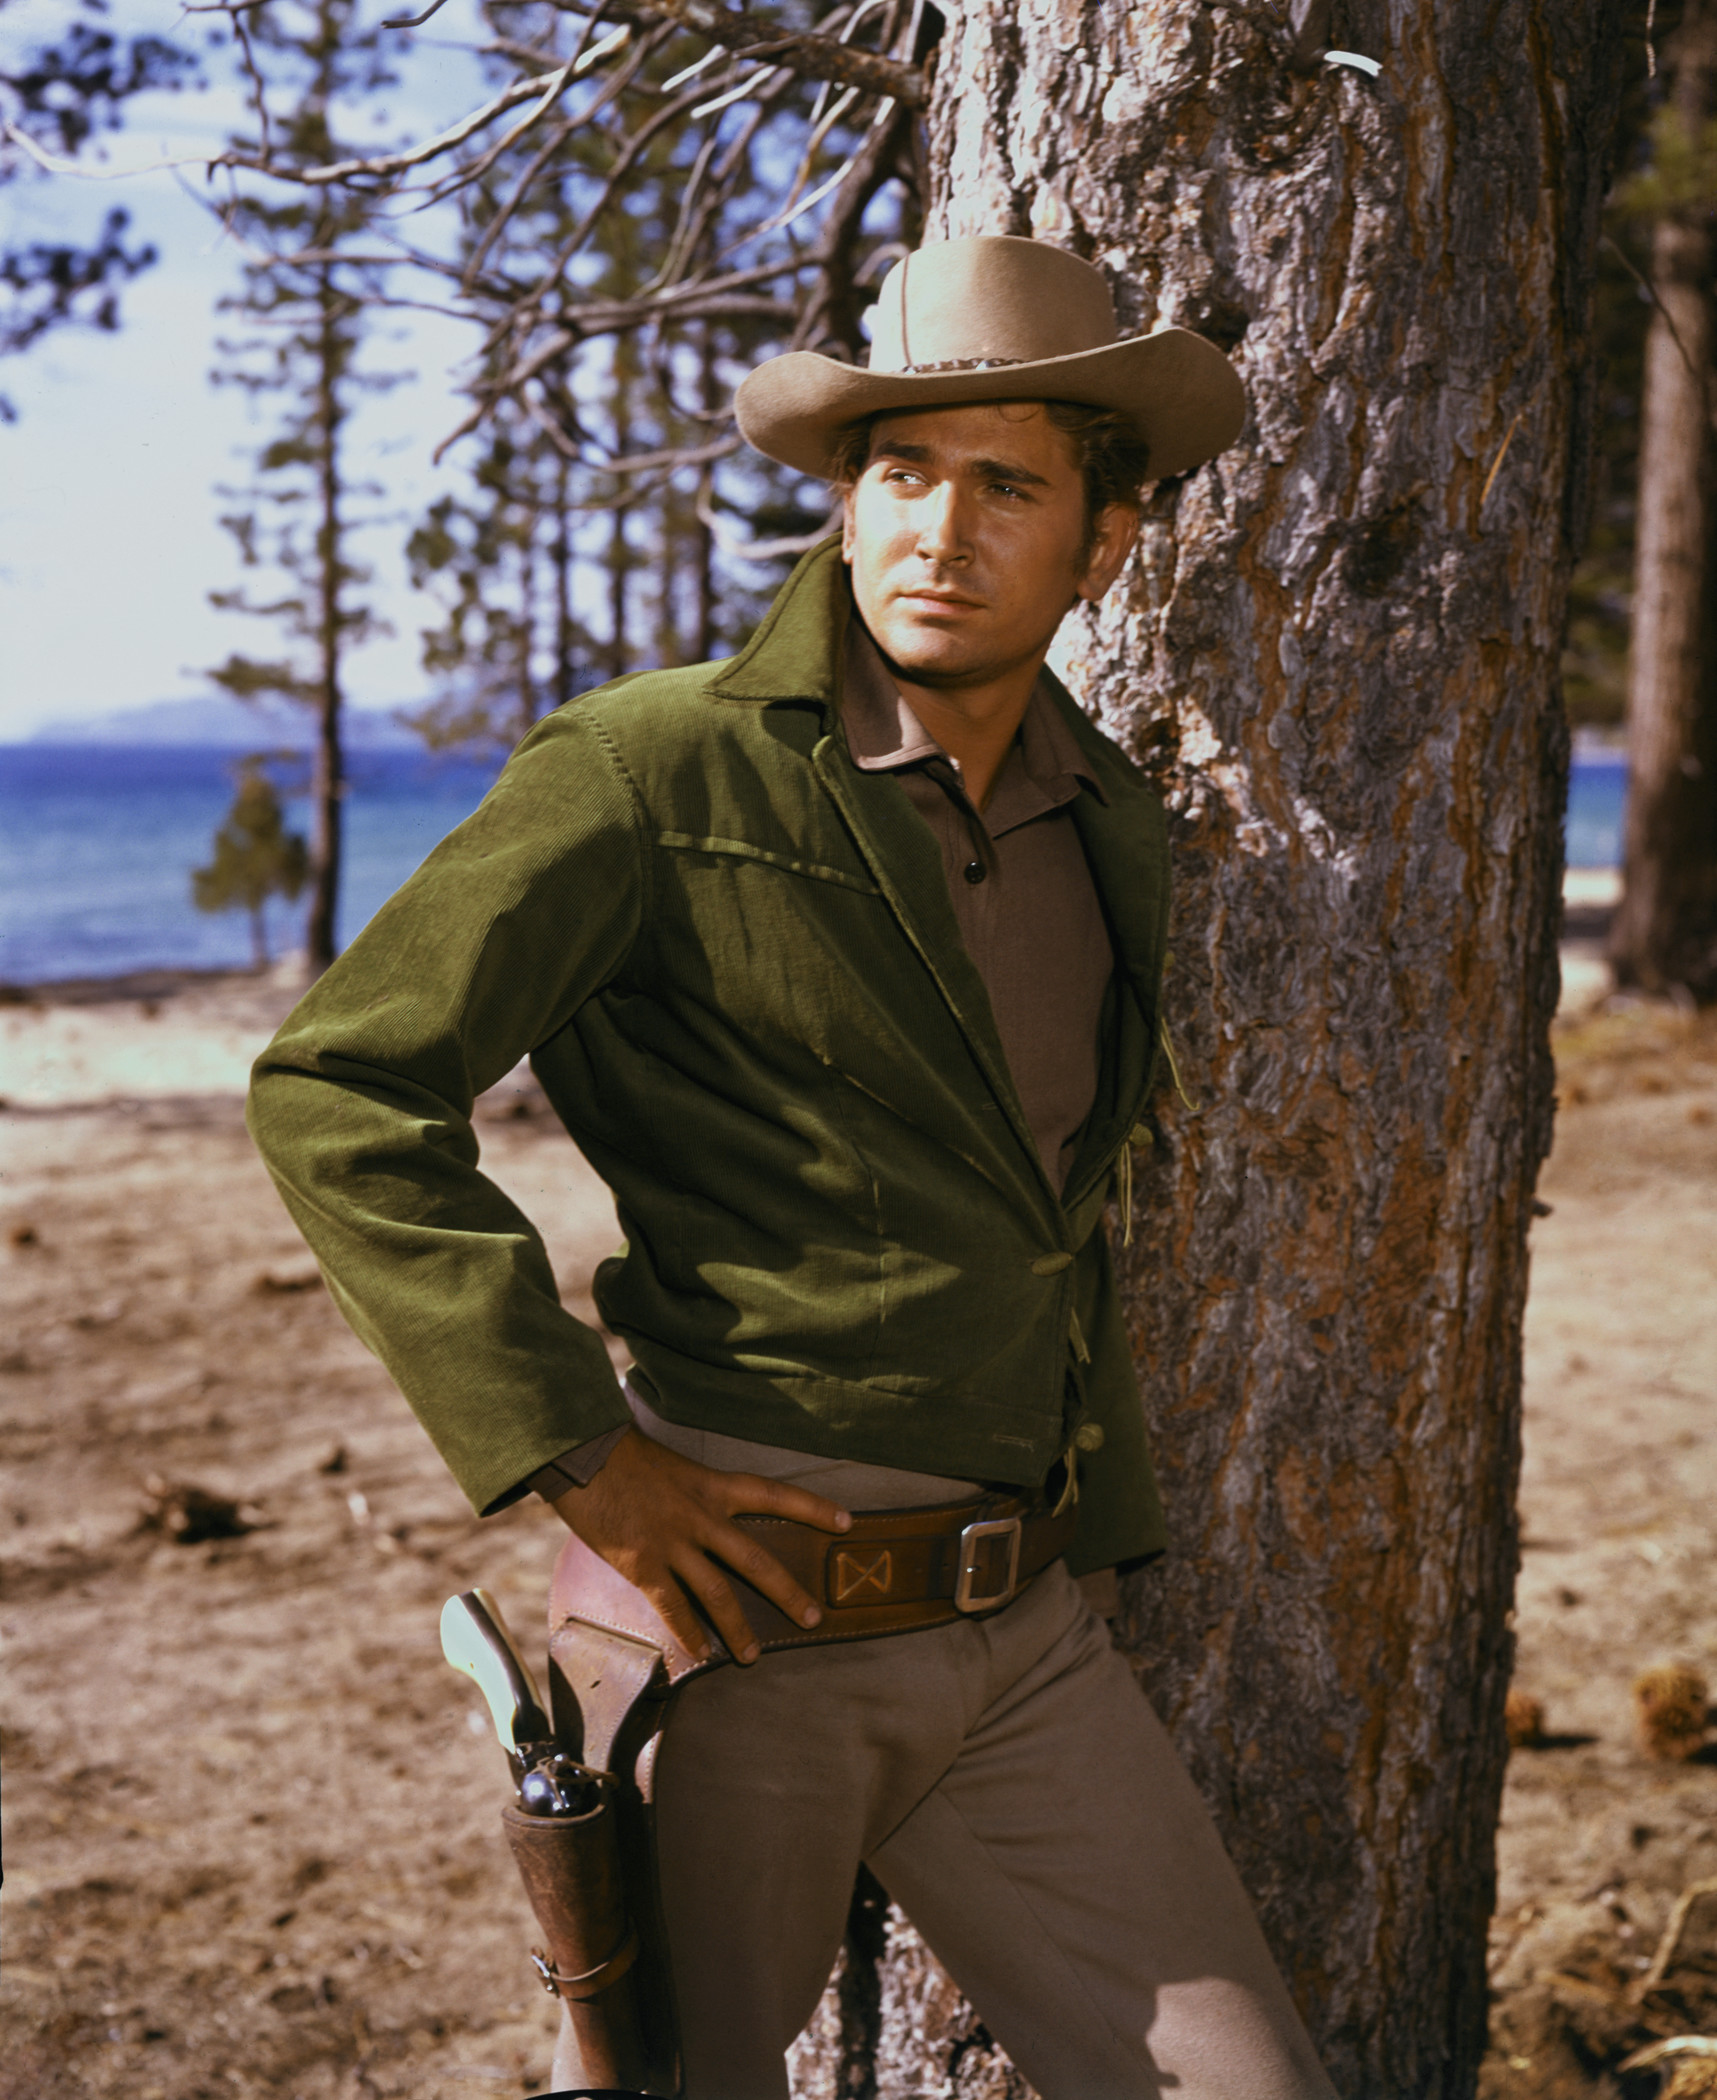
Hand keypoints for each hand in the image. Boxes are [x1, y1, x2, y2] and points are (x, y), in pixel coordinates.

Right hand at [547, 1427, 851, 1664]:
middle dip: (787, 1591)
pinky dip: (689, 1633)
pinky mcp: (643, 1564)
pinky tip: (701, 1654)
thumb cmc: (620, 1453)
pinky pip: (673, 1607)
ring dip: (738, 1627)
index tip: (848, 1522)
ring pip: (718, 1592)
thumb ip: (688, 1492)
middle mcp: (701, 1515)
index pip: (774, 1495)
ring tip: (754, 1655)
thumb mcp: (669, 1465)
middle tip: (814, 1617)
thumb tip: (695, 1513)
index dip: (813, 1508)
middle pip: (755, 1559)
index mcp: (711, 1485)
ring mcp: (674, 1542)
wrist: (581, 1451)